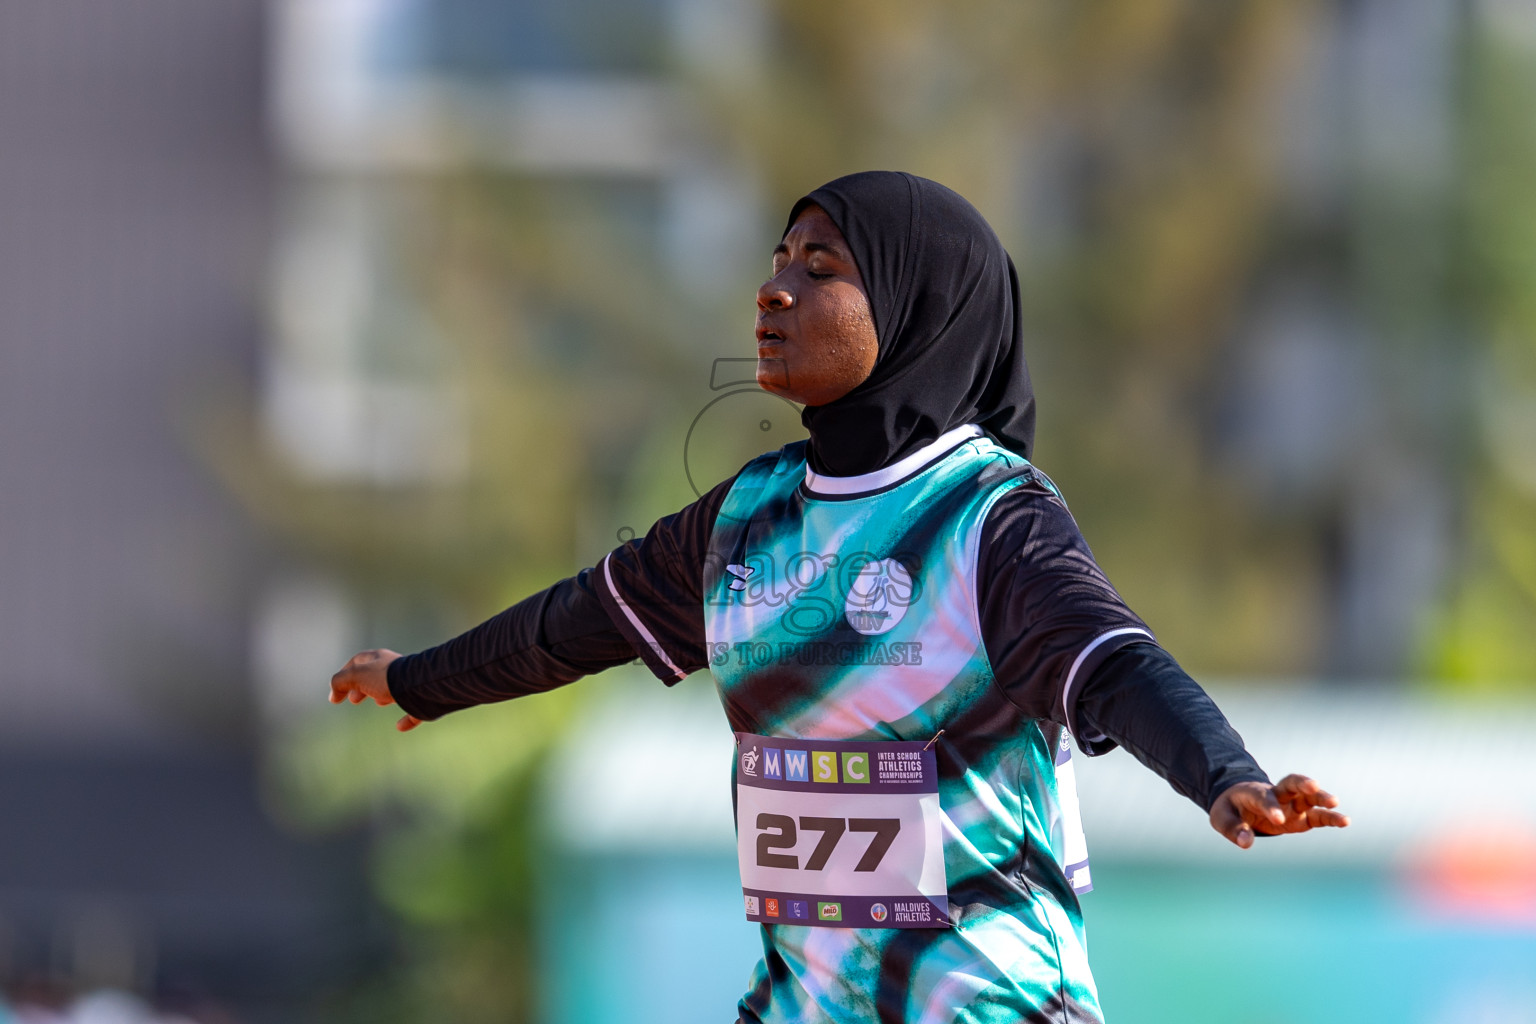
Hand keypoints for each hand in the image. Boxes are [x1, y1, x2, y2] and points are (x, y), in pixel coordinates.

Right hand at [328, 649, 422, 731]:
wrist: (420, 685)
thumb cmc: (386, 678)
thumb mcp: (356, 676)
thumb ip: (341, 681)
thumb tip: (334, 693)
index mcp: (378, 659)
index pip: (356, 662)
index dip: (343, 676)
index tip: (336, 695)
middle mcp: (394, 668)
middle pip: (374, 675)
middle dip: (362, 686)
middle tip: (354, 700)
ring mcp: (410, 683)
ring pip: (394, 686)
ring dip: (384, 694)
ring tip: (379, 703)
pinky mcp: (421, 700)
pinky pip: (414, 709)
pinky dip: (407, 718)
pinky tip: (400, 726)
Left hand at [1209, 774, 1348, 848]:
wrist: (1240, 801)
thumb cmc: (1231, 809)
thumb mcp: (1222, 818)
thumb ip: (1233, 829)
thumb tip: (1246, 843)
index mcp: (1254, 793)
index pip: (1263, 798)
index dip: (1270, 807)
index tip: (1277, 820)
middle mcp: (1276, 794)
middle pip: (1291, 784)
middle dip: (1302, 784)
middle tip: (1314, 786)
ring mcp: (1291, 804)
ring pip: (1308, 797)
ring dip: (1321, 798)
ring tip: (1335, 802)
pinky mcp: (1301, 816)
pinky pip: (1317, 816)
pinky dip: (1330, 818)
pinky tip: (1345, 822)